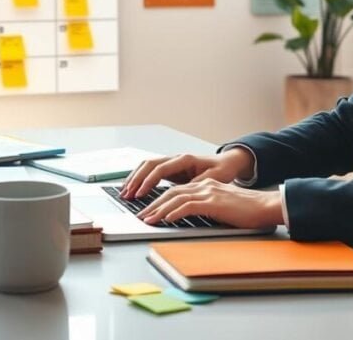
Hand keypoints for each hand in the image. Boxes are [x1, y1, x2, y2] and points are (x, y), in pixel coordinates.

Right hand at [120, 148, 254, 198]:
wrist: (227, 163)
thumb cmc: (222, 170)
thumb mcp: (214, 178)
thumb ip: (198, 184)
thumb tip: (184, 192)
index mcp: (185, 159)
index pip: (160, 169)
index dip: (149, 181)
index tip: (140, 194)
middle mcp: (176, 158)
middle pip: (148, 165)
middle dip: (136, 179)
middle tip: (126, 194)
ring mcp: (172, 163)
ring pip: (146, 167)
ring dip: (135, 178)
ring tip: (124, 192)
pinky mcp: (171, 170)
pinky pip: (150, 172)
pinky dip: (140, 180)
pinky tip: (133, 190)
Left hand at [136, 179, 284, 228]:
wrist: (266, 207)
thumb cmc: (247, 210)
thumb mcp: (221, 206)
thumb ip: (205, 207)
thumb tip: (188, 217)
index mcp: (205, 184)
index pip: (175, 190)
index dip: (159, 199)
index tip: (147, 209)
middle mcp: (204, 185)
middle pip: (171, 192)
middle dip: (153, 203)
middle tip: (141, 214)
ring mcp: (209, 192)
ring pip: (176, 198)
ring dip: (159, 209)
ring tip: (148, 219)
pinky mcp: (214, 202)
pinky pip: (189, 206)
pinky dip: (175, 212)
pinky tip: (166, 219)